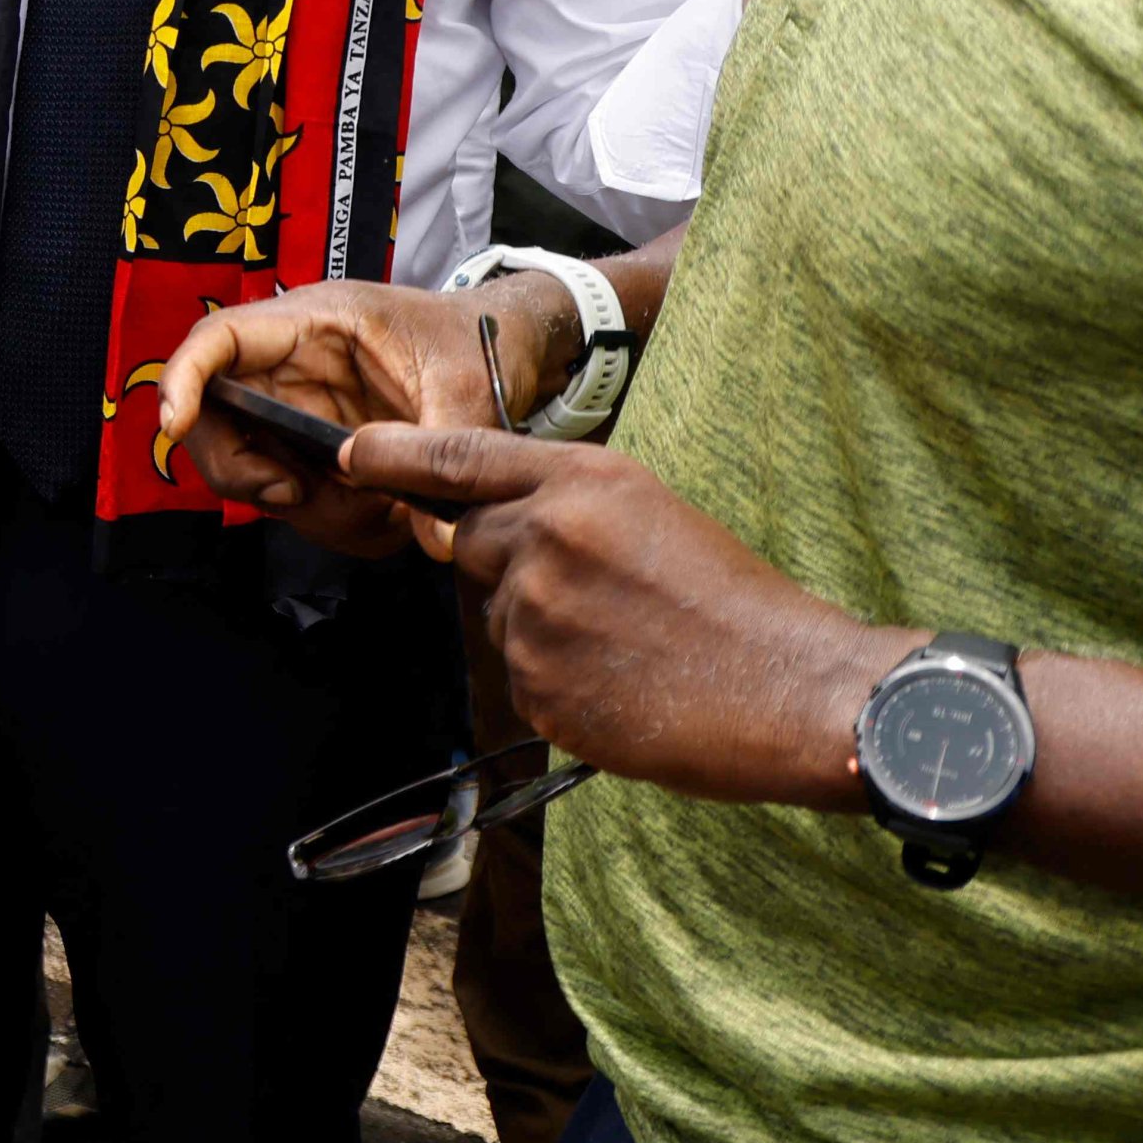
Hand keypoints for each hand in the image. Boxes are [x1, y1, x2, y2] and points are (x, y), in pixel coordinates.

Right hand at [152, 277, 575, 559]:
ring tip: (373, 510)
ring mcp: (296, 410)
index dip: (184, 379)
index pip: (219, 339)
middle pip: (214, 416)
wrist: (503, 351)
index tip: (176, 425)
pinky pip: (291, 492)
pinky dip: (326, 516)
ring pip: (248, 464)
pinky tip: (380, 513)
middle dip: (238, 467)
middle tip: (291, 494)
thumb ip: (445, 453)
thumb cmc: (474, 343)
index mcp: (313, 323)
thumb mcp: (466, 388)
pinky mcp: (312, 448)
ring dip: (295, 501)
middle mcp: (289, 366)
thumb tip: (431, 537)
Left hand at [337, 423, 891, 811]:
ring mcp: (535, 616)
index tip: (353, 453)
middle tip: (585, 593)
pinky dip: (558, 684)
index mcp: (581, 482)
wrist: (788, 687)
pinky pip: (521, 679)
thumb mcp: (649, 511)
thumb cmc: (734, 600)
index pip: (459, 456)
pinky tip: (622, 686)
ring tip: (624, 644)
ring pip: (498, 615)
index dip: (396, 455)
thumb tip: (505, 521)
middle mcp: (544, 538)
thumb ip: (566, 507)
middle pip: (470, 541)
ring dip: (540, 630)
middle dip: (505, 562)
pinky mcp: (538, 688)